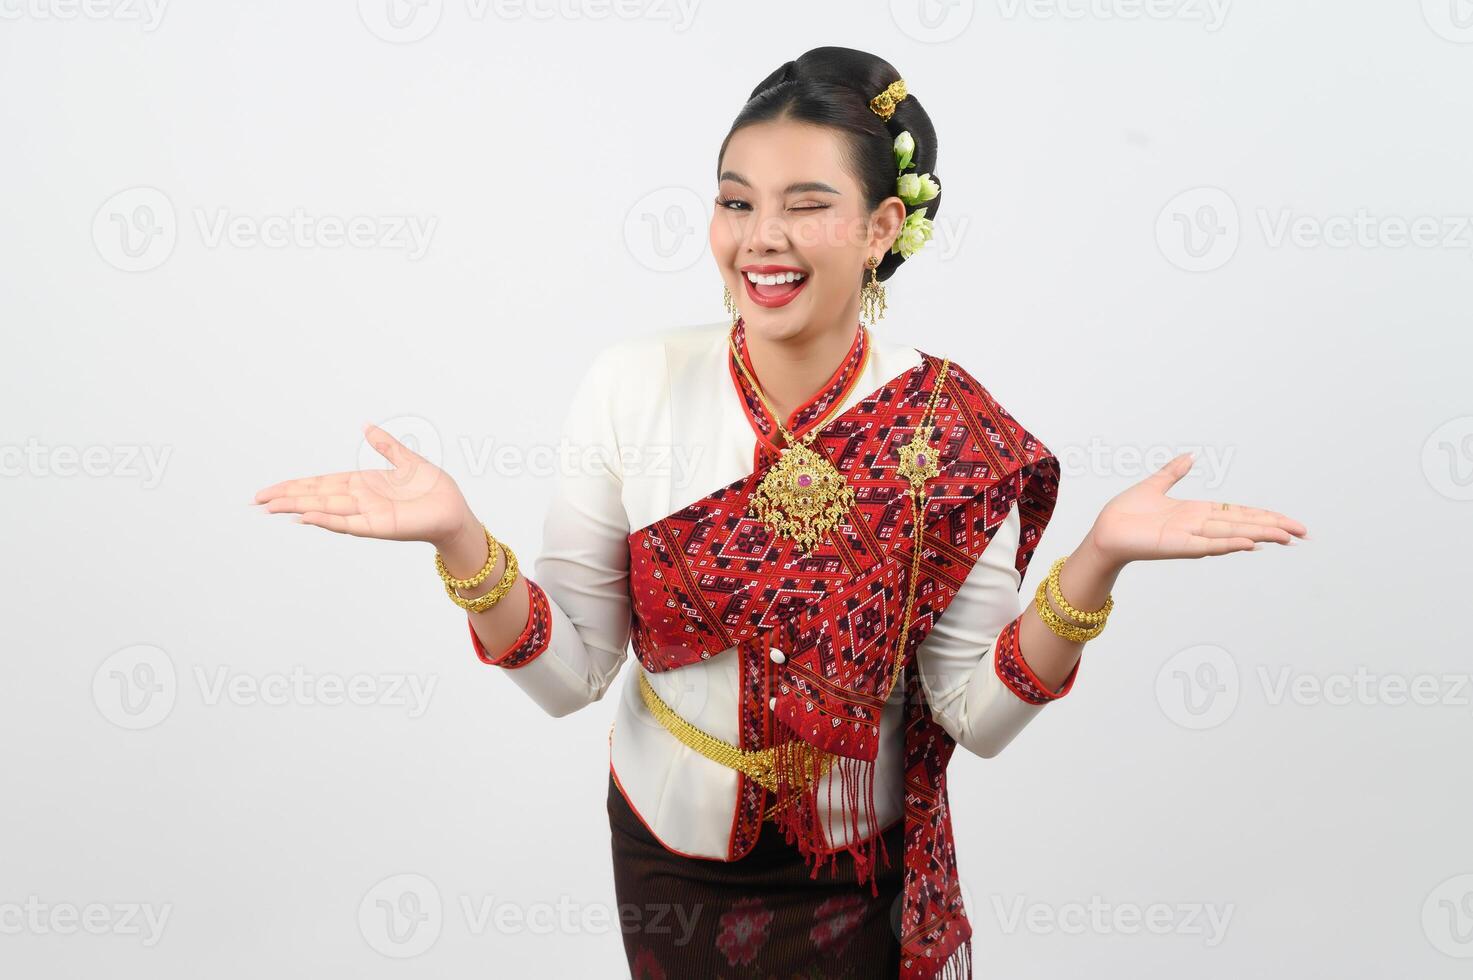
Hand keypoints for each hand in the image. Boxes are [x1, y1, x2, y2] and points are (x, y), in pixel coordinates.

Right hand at [253, 423, 476, 547]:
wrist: (455, 509)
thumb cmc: (434, 488)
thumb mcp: (406, 459)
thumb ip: (384, 445)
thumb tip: (366, 426)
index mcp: (362, 484)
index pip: (320, 485)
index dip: (295, 486)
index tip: (269, 490)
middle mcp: (359, 500)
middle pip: (315, 497)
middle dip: (286, 498)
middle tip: (256, 501)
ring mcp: (366, 514)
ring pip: (324, 510)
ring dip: (298, 508)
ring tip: (271, 507)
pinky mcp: (379, 527)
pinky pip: (348, 523)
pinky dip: (327, 520)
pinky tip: (305, 517)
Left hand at [1083, 452, 1307, 566]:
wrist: (1104, 531)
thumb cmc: (1126, 513)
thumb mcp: (1154, 486)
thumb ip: (1173, 472)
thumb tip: (1191, 456)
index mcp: (1196, 513)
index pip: (1239, 514)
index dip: (1264, 516)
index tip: (1288, 522)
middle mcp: (1199, 526)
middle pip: (1244, 526)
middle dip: (1273, 528)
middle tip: (1303, 533)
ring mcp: (1190, 537)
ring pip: (1233, 535)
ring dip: (1260, 535)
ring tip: (1286, 537)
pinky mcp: (1177, 546)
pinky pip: (1208, 545)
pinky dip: (1229, 544)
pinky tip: (1250, 544)